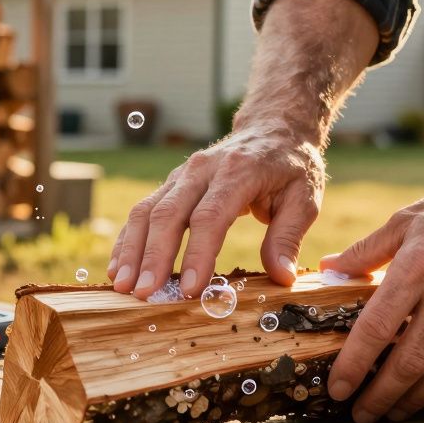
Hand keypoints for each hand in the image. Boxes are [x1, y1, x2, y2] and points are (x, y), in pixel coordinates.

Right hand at [108, 124, 324, 298]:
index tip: (191, 289)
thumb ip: (288, 237)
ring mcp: (182, 175)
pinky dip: (128, 240)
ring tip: (122, 286)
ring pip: (147, 210)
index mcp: (239, 172)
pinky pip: (142, 210)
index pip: (210, 215)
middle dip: (154, 256)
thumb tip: (282, 277)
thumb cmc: (290, 167)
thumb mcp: (304, 198)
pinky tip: (119, 268)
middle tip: (144, 293)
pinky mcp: (171, 184)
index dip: (198, 253)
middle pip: (169, 213)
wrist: (272, 128)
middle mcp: (203, 170)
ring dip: (132, 250)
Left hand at [323, 163, 423, 422]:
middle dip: (380, 396)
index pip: (377, 328)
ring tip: (391, 413)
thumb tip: (328, 268)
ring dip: (413, 400)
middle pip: (409, 361)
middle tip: (359, 414)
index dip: (354, 364)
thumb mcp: (407, 220)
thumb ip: (366, 250)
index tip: (336, 388)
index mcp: (417, 266)